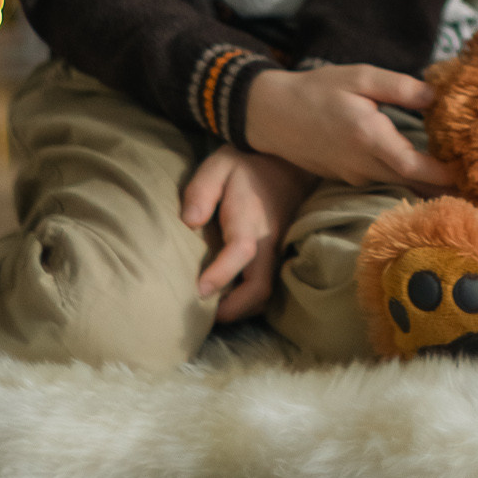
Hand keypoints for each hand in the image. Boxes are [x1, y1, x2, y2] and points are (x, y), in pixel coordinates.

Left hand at [180, 145, 305, 322]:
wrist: (288, 163)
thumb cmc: (246, 165)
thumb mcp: (218, 165)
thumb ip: (201, 191)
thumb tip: (189, 222)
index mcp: (249, 217)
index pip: (241, 250)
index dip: (222, 274)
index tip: (199, 290)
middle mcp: (269, 240)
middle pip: (259, 287)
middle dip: (233, 309)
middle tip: (203, 315)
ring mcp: (278, 251)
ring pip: (266, 293)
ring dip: (242, 308)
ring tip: (214, 311)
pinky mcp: (280, 256)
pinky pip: (269, 286)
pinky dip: (250, 300)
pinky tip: (230, 298)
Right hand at [242, 64, 455, 190]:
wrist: (269, 113)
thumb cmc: (316, 90)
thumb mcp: (359, 77)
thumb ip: (399, 87)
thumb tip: (436, 97)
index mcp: (369, 138)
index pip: (415, 167)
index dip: (443, 174)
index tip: (470, 172)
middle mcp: (362, 165)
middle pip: (411, 182)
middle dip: (441, 184)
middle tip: (475, 181)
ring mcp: (352, 175)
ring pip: (396, 183)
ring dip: (422, 182)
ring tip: (454, 174)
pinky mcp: (345, 177)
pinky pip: (380, 180)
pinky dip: (401, 176)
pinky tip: (417, 165)